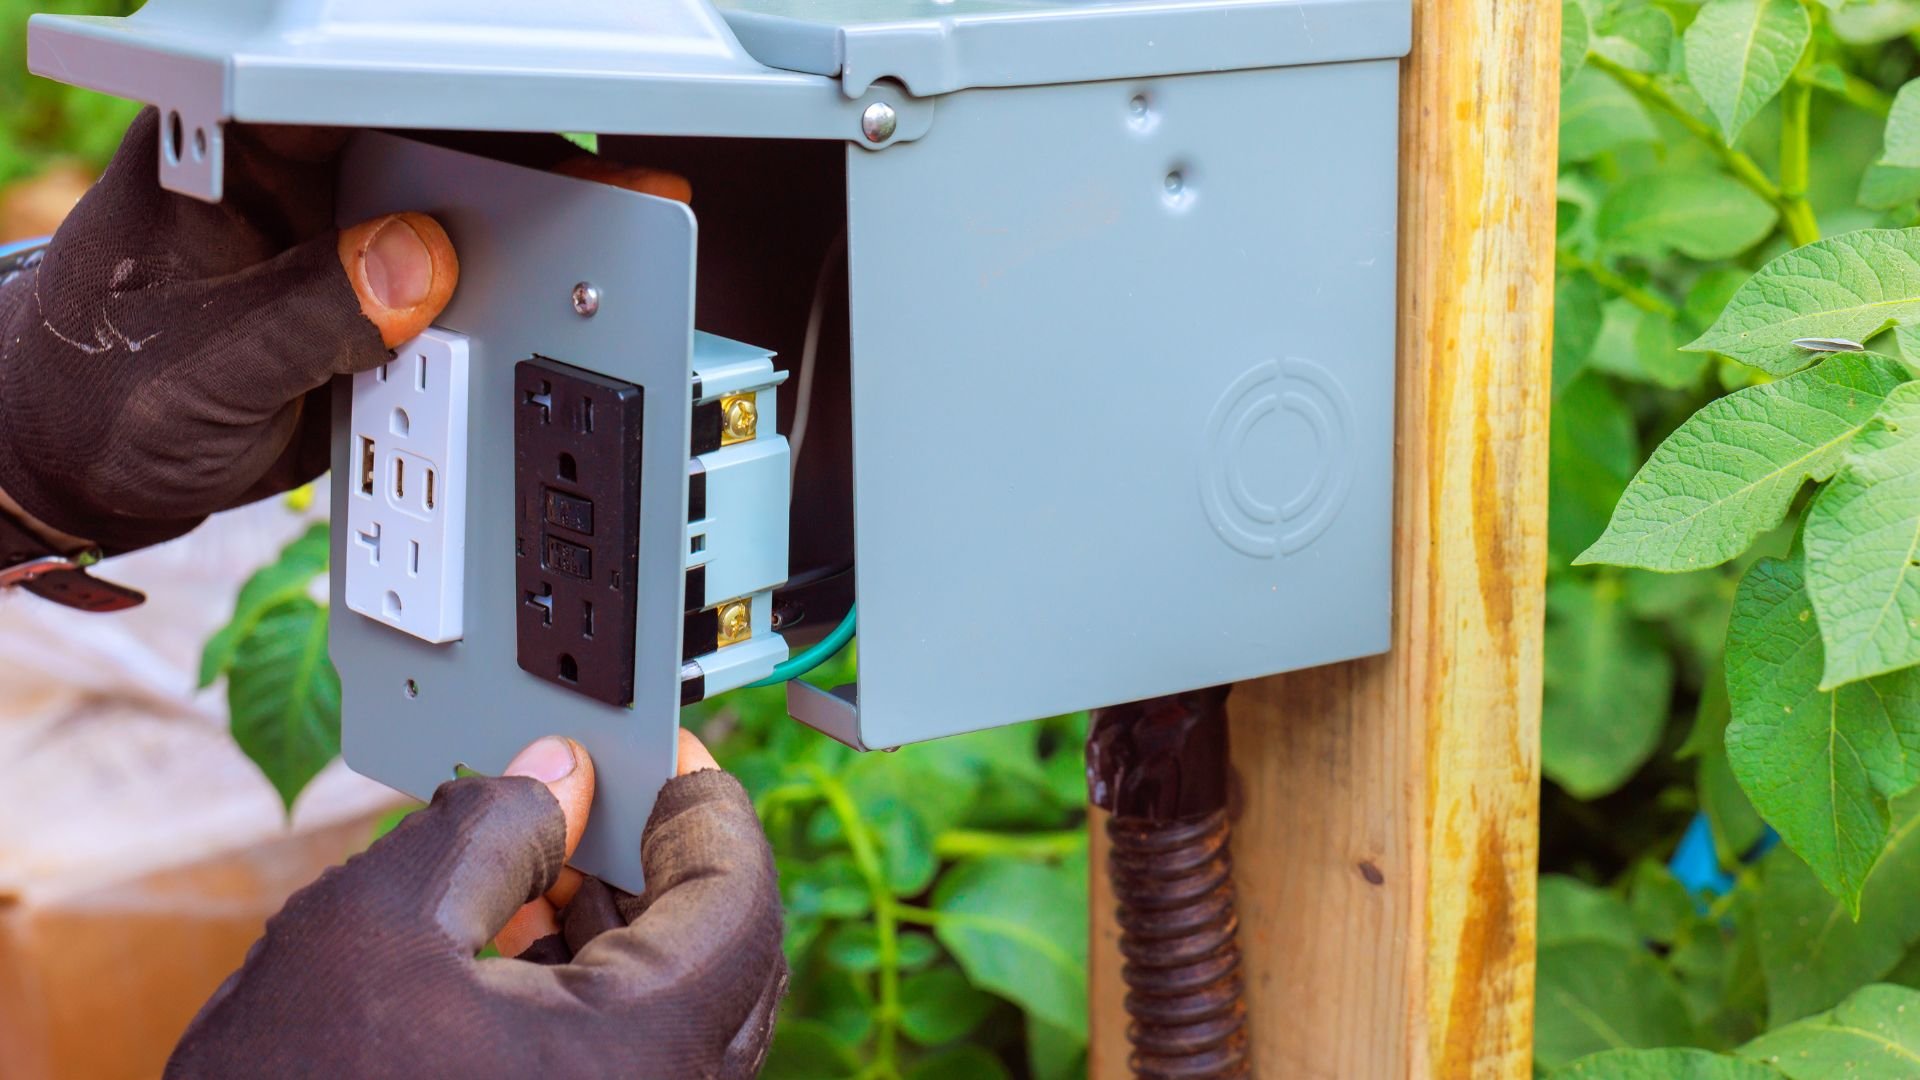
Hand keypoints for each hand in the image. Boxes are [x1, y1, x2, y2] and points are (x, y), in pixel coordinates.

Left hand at [0, 108, 457, 552]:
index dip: (399, 132)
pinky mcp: (359, 315)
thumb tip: (419, 264)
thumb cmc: (95, 407)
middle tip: (450, 285)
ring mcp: (326, 257)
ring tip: (417, 354)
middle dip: (441, 228)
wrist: (96, 482)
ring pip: (428, 250)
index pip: (326, 111)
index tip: (451, 188)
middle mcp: (280, 197)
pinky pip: (427, 319)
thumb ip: (310, 315)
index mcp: (216, 164)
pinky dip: (434, 353)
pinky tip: (410, 383)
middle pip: (401, 171)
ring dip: (443, 304)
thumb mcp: (204, 368)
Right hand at [165, 730, 786, 1078]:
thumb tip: (556, 779)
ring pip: (671, 1013)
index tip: (674, 762)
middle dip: (666, 863)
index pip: (738, 909)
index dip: (711, 815)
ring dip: (627, 922)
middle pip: (720, 962)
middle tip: (613, 793)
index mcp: (635, 1059)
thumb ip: (487, 830)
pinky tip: (526, 930)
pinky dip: (593, 985)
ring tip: (554, 849)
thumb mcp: (373, 926)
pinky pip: (622, 1057)